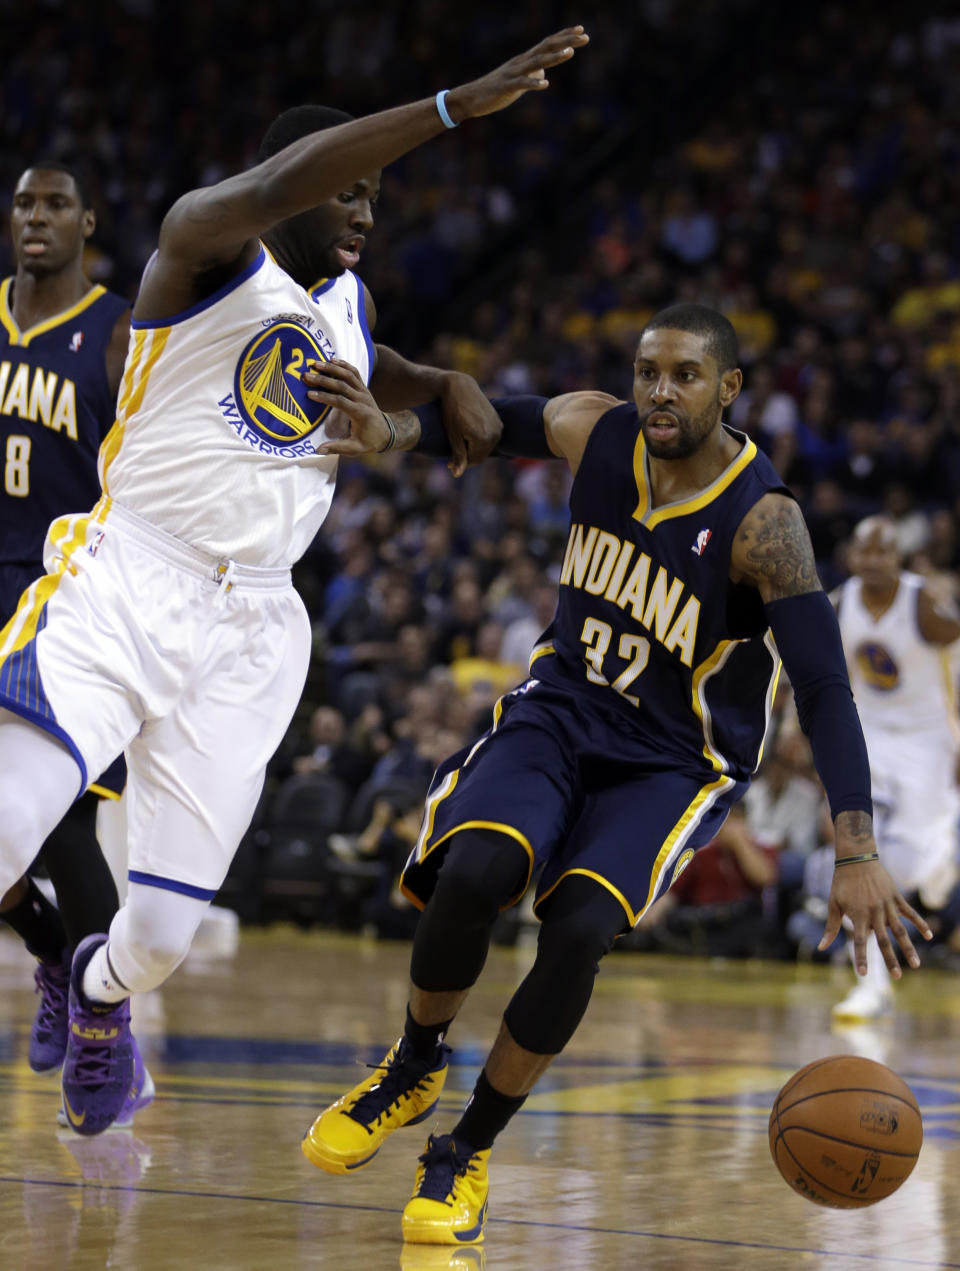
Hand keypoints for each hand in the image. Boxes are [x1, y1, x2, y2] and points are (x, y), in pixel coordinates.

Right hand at [304, 359, 391, 455]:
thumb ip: (337, 448)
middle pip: (342, 385)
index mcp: (360, 413)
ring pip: (348, 375)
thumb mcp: (355, 448)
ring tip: (315, 363)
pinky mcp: (364, 388)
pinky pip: (354, 373)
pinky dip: (343, 365)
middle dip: (323, 379)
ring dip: (331, 368)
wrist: (387, 433)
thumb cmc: (370, 441)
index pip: (340, 402)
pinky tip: (331, 360)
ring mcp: (364, 391)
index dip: (325, 397)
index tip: (309, 394)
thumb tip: (318, 450)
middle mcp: (363, 399)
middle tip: (306, 375)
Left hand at [438, 372, 502, 475]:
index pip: (474, 460)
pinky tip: (469, 437)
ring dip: (474, 450)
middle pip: (481, 456)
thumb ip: (458, 456)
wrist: (460, 387)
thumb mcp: (453, 435)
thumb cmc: (452, 411)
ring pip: (486, 448)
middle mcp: (495, 433)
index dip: (461, 464)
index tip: (448, 465)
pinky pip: (490, 438)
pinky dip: (480, 441)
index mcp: (483, 438)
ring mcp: (498, 427)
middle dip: (468, 458)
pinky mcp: (498, 421)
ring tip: (460, 446)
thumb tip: (457, 475)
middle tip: (452, 459)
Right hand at [445, 26, 588, 121]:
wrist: (471, 99)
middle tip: (585, 36)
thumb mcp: (518, 82)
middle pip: (546, 48)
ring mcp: (513, 73)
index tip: (581, 30)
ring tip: (570, 53)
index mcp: (525, 60)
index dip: (564, 36)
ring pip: (536, 62)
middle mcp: (521, 62)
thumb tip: (544, 71)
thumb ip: (532, 74)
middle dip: (566, 41)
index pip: (547, 44)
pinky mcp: (506, 87)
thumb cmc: (495, 90)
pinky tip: (545, 83)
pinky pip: (522, 84)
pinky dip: (534, 83)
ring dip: (554, 58)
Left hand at [818, 858, 931, 975]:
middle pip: (883, 940)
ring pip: (900, 930)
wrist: (856, 859)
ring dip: (908, 948)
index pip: (859, 941)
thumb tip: (820, 947)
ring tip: (916, 965)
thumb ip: (831, 928)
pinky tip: (929, 935)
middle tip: (897, 977)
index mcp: (858, 915)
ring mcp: (887, 905)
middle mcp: (874, 913)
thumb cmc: (841, 883)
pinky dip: (920, 924)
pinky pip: (910, 913)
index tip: (863, 974)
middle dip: (890, 959)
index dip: (861, 958)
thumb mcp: (833, 904)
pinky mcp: (896, 898)